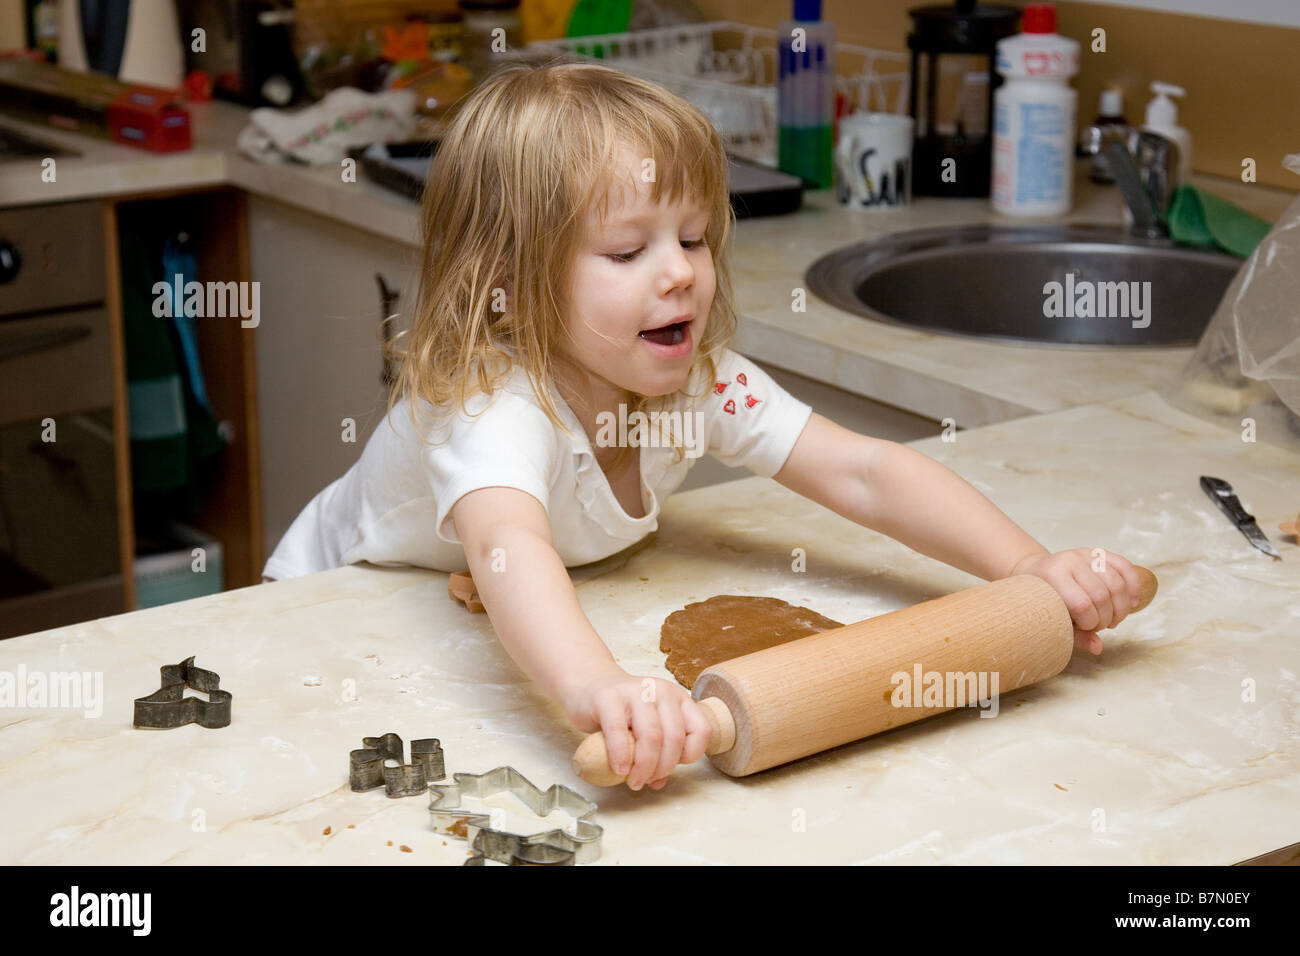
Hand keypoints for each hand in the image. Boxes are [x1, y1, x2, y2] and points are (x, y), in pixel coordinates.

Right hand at [561, 669, 713, 791]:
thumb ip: (658, 753)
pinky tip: (619, 769)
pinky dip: (621, 755)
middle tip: (646, 782)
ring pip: (652, 735)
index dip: (690, 756)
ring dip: (644, 766)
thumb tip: (659, 783)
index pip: (701, 730)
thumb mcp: (647, 729)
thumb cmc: (622, 713)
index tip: (670, 768)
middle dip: (663, 768)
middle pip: (674, 737)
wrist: (588, 686)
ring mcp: (635, 691)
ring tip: (634, 781)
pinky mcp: (608, 697)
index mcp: (678, 698)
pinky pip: (618, 731)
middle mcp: (661, 691)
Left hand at [1011, 549, 1142, 654]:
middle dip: (1107, 618)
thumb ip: (1074, 635)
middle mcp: (1069, 560)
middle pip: (1102, 595)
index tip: (1085, 627)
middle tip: (1101, 625)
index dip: (1091, 622)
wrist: (1036, 572)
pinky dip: (1134, 586)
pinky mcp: (1099, 552)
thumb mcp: (1052, 619)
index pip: (1082, 605)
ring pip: (1118, 584)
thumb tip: (1098, 648)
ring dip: (1122, 608)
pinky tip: (1133, 602)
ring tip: (1113, 618)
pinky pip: (1125, 566)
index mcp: (1053, 576)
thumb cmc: (1045, 600)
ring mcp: (1085, 554)